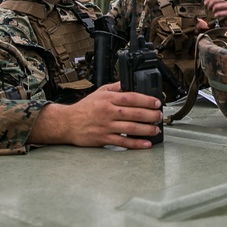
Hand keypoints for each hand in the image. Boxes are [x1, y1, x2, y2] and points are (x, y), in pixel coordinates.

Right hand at [28, 81, 162, 148]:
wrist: (67, 123)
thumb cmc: (84, 108)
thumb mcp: (99, 92)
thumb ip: (115, 88)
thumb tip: (130, 83)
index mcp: (108, 99)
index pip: (131, 97)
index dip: (147, 100)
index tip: (157, 102)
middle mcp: (108, 112)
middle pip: (134, 113)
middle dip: (151, 115)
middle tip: (159, 116)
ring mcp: (106, 126)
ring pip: (131, 128)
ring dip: (147, 129)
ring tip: (156, 129)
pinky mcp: (104, 139)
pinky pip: (123, 142)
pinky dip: (136, 144)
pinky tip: (146, 143)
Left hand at [204, 0, 226, 28]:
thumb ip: (221, 1)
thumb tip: (210, 1)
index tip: (205, 2)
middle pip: (214, 0)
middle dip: (209, 4)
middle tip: (208, 7)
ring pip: (216, 6)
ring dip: (212, 9)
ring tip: (213, 12)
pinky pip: (221, 13)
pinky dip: (217, 14)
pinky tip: (216, 15)